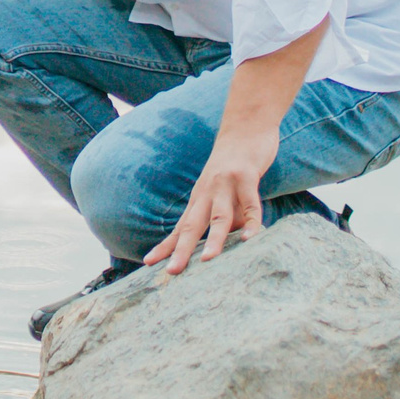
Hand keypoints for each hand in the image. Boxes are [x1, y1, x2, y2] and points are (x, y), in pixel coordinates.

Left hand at [145, 120, 279, 275]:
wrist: (245, 126)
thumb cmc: (234, 167)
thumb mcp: (223, 194)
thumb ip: (224, 217)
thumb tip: (227, 245)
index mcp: (198, 199)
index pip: (179, 227)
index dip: (165, 245)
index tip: (148, 264)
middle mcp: (206, 193)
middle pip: (191, 225)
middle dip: (181, 250)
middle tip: (171, 272)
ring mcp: (225, 184)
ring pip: (218, 216)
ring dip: (213, 239)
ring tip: (207, 261)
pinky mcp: (246, 176)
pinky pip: (250, 203)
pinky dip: (251, 222)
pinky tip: (251, 239)